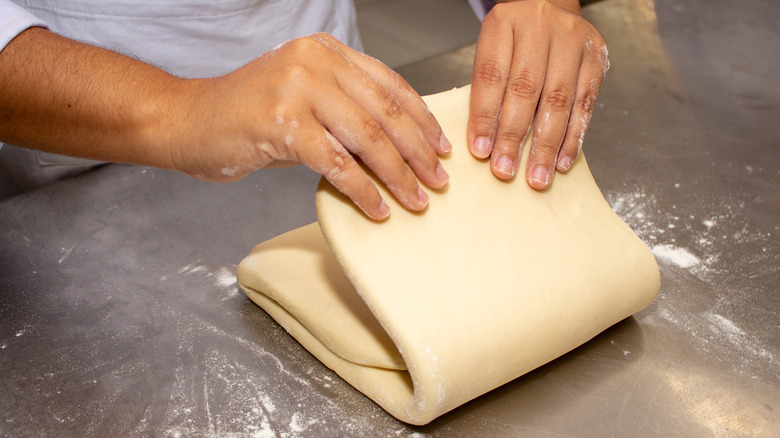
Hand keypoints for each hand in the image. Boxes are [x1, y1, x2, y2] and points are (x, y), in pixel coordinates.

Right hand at [175, 33, 450, 219]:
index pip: (389, 84)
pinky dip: (363, 190)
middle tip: (438, 181)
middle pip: (385, 112)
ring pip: (367, 138)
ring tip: (416, 200)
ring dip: (398, 175)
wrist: (185, 121)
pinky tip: (377, 208)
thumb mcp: (301, 99)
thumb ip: (343, 110)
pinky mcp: (282, 124)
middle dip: (418, 152)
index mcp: (325, 51)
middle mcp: (315, 62)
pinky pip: (338, 164)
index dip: (421, 119)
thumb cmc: (243, 115)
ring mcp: (297, 89)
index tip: (441, 147)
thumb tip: (393, 146)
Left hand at [467, 0, 608, 188]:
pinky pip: (584, 104)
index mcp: (504, 22)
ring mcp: (572, 40)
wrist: (551, 6)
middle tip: (505, 169)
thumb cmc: (515, 38)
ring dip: (546, 145)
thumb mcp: (492, 50)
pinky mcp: (596, 57)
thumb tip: (486, 143)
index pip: (491, 76)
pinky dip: (572, 138)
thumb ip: (489, 89)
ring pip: (558, 100)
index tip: (480, 151)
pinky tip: (561, 161)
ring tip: (536, 176)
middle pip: (526, 90)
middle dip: (514, 136)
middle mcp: (540, 26)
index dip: (485, 117)